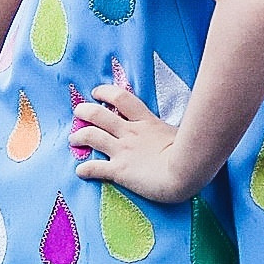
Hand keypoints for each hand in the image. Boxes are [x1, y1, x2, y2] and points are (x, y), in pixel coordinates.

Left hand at [71, 84, 198, 203]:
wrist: (187, 171)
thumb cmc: (191, 153)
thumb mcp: (181, 133)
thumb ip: (171, 132)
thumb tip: (179, 130)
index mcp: (146, 122)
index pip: (122, 98)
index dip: (106, 92)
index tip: (97, 91)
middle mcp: (130, 133)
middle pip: (99, 114)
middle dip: (85, 111)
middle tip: (78, 111)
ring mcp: (123, 151)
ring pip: (92, 136)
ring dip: (79, 136)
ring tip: (72, 138)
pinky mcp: (119, 171)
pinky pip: (96, 168)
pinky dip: (85, 169)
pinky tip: (79, 171)